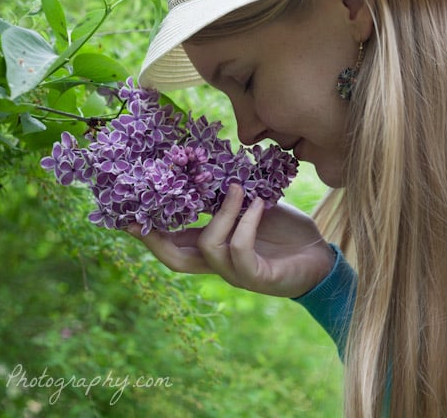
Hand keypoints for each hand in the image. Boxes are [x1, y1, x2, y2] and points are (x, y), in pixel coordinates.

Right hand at [126, 184, 334, 297]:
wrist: (320, 256)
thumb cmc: (283, 231)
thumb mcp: (248, 206)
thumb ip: (222, 197)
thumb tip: (199, 167)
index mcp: (210, 246)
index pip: (169, 243)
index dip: (146, 231)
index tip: (125, 211)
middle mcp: (218, 264)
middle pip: (174, 260)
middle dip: (157, 238)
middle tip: (148, 212)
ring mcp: (237, 274)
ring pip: (209, 248)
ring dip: (221, 214)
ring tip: (235, 189)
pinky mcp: (259, 278)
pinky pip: (239, 251)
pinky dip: (245, 224)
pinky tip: (259, 205)